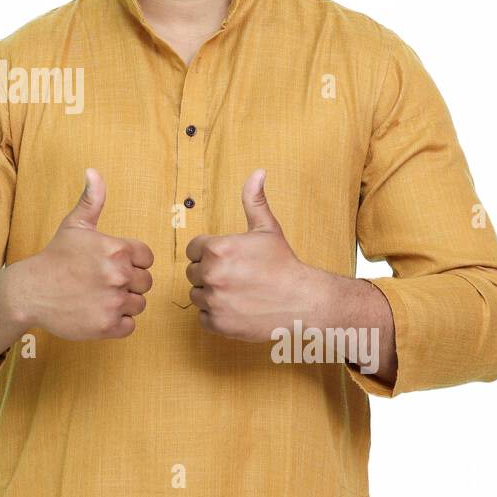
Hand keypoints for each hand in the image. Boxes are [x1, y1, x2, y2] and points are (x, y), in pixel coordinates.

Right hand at [9, 168, 153, 339]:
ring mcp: (113, 302)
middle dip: (128, 283)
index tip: (111, 264)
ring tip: (99, 297)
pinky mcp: (107, 326)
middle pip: (145, 283)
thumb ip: (91, 199)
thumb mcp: (74, 225)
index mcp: (116, 249)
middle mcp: (118, 275)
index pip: (146, 258)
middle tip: (102, 282)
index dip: (132, 262)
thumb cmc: (55, 257)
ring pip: (138, 304)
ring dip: (123, 303)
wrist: (29, 291)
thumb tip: (93, 171)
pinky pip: (130, 326)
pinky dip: (117, 322)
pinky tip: (98, 312)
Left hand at [185, 169, 328, 340]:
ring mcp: (213, 301)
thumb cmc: (283, 264)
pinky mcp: (217, 324)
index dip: (210, 252)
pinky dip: (216, 315)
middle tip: (236, 275)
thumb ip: (254, 200)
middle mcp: (212, 274)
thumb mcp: (267, 229)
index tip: (230, 258)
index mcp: (217, 249)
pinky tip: (237, 307)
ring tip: (238, 291)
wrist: (303, 301)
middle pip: (193, 272)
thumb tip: (257, 172)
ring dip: (212, 294)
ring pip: (196, 294)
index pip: (194, 249)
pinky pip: (203, 317)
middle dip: (210, 272)